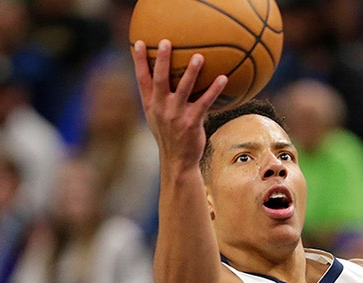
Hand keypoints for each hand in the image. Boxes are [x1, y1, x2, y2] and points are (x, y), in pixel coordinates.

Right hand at [131, 40, 227, 166]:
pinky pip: (204, 102)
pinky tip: (223, 78)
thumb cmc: (169, 135)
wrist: (177, 161)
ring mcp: (176, 116)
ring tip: (199, 56)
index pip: (142, 79)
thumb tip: (166, 76)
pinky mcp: (191, 123)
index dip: (139, 61)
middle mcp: (160, 108)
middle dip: (162, 60)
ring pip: (184, 89)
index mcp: (150, 105)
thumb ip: (158, 98)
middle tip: (166, 42)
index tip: (139, 42)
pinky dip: (214, 89)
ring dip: (191, 72)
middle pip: (160, 80)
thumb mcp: (157, 117)